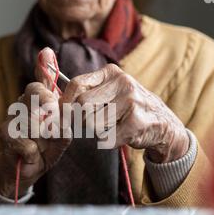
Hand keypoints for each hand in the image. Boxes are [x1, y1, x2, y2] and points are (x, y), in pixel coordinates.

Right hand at [0, 48, 71, 197]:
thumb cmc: (47, 146)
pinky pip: (24, 140)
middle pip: (35, 92)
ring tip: (44, 144)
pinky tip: (34, 154)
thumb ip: (65, 114)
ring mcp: (12, 116)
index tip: (48, 58)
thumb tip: (65, 101)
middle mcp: (23, 102)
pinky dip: (34, 151)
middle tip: (55, 124)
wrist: (28, 168)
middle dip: (49, 106)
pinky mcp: (5, 134)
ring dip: (43, 136)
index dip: (46, 69)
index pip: (42, 78)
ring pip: (31, 119)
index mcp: (39, 98)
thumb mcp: (62, 129)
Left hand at [61, 64, 188, 162]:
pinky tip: (122, 134)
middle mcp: (123, 82)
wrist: (162, 124)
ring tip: (111, 126)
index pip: (76, 85)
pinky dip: (109, 142)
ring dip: (97, 131)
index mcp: (111, 72)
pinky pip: (107, 138)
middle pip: (81, 105)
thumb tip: (50, 95)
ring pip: (92, 123)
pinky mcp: (137, 122)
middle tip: (90, 125)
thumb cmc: (127, 109)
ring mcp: (132, 101)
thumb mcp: (108, 91)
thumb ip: (83, 91)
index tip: (64, 116)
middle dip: (80, 120)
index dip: (65, 103)